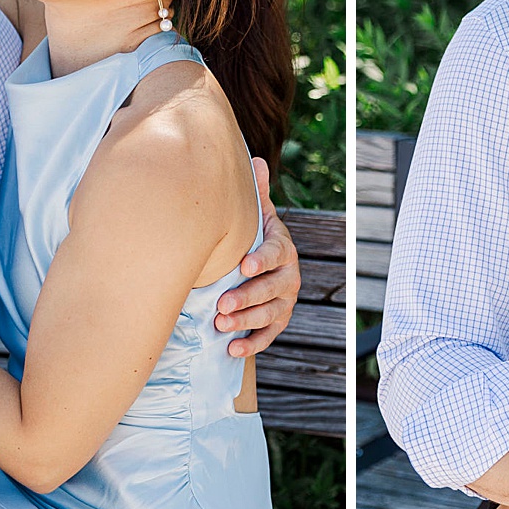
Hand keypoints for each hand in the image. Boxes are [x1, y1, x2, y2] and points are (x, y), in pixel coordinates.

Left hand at [216, 158, 299, 356]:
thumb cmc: (251, 238)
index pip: (277, 254)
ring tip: (220, 325)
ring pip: (270, 315)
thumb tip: (255, 159)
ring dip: (245, 322)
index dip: (262, 260)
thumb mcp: (256, 217)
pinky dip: (251, 345)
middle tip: (222, 304)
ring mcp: (284, 301)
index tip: (244, 266)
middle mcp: (288, 276)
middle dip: (248, 297)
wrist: (258, 268)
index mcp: (283, 248)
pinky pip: (268, 337)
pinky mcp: (277, 323)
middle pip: (273, 289)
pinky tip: (232, 350)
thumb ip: (256, 194)